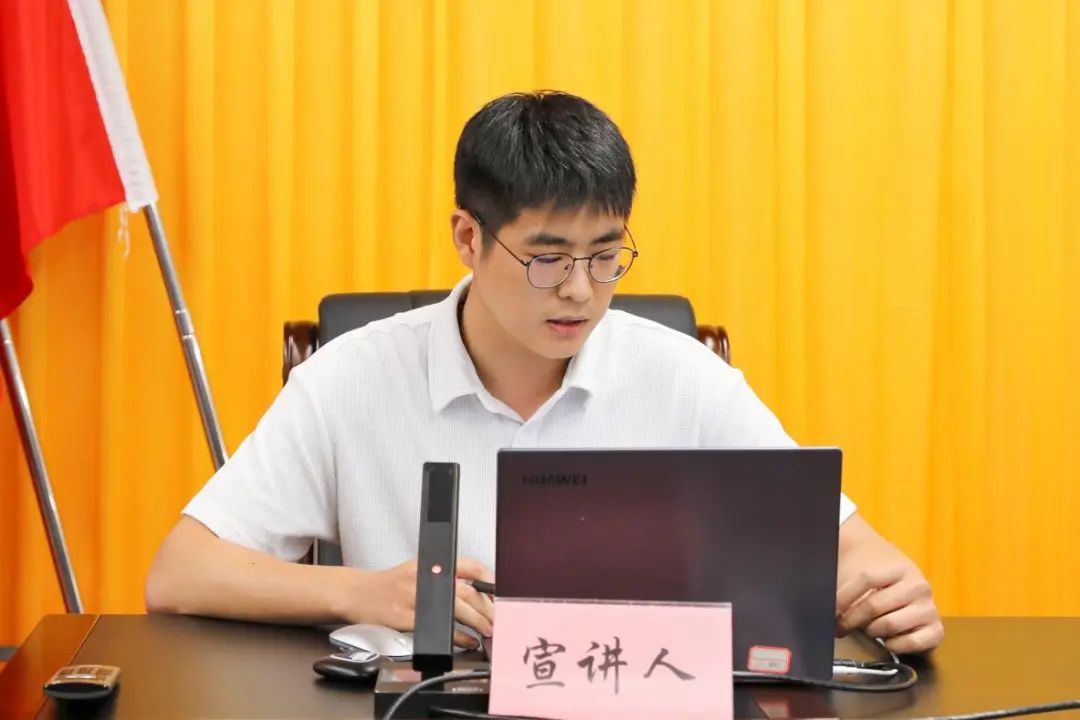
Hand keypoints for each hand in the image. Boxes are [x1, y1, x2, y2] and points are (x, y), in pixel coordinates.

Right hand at [343, 558, 493, 648]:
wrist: (357, 593)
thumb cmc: (389, 585)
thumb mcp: (417, 570)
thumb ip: (443, 577)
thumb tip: (473, 592)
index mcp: (431, 564)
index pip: (469, 566)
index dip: (488, 580)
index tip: (499, 594)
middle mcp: (426, 577)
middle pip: (467, 591)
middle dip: (487, 608)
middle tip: (498, 619)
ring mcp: (416, 597)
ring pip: (456, 609)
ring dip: (477, 622)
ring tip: (488, 632)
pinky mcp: (407, 617)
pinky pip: (439, 628)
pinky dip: (457, 636)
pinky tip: (467, 642)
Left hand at [835, 559, 943, 653]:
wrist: (899, 581)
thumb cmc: (875, 578)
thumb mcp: (859, 574)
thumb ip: (845, 590)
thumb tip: (827, 609)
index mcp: (898, 568)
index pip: (865, 579)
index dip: (842, 597)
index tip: (829, 609)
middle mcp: (918, 586)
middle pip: (873, 606)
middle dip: (851, 619)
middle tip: (842, 624)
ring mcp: (929, 608)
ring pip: (889, 625)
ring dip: (871, 631)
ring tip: (866, 627)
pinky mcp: (936, 629)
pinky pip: (913, 643)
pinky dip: (894, 645)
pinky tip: (886, 639)